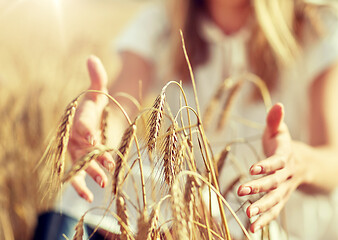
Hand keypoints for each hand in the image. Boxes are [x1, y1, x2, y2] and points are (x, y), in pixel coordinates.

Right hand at [68, 56, 113, 201]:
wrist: (91, 119)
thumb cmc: (95, 104)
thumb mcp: (98, 90)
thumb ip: (96, 77)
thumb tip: (92, 57)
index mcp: (80, 117)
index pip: (81, 123)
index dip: (86, 129)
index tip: (93, 136)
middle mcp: (75, 135)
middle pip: (82, 147)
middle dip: (93, 156)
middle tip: (106, 166)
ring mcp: (76, 150)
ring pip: (81, 163)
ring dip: (91, 173)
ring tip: (104, 184)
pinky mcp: (80, 161)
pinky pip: (77, 175)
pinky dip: (81, 186)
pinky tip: (90, 197)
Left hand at [237, 103, 304, 232]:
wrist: (305, 164)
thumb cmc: (285, 145)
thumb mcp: (281, 131)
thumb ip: (275, 120)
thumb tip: (278, 104)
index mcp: (285, 156)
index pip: (276, 161)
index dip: (266, 165)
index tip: (253, 169)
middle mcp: (286, 175)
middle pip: (274, 183)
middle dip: (259, 188)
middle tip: (242, 191)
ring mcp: (285, 189)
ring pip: (276, 200)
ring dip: (262, 208)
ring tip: (248, 216)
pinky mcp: (281, 198)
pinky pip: (275, 211)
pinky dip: (264, 220)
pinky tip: (251, 229)